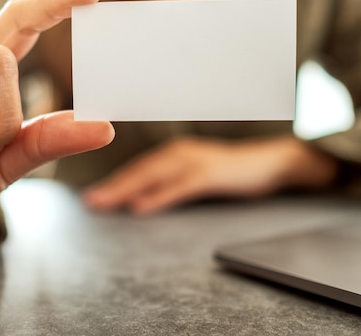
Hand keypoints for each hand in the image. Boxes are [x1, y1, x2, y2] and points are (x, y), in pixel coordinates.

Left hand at [83, 136, 337, 214]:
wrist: (270, 163)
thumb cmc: (231, 172)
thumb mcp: (197, 176)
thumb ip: (172, 183)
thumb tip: (143, 199)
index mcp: (174, 153)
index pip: (138, 168)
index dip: (114, 181)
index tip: (92, 196)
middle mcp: (180, 152)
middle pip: (139, 170)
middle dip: (113, 186)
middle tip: (90, 202)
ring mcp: (196, 161)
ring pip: (154, 175)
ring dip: (126, 189)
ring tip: (105, 203)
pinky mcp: (212, 173)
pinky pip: (180, 186)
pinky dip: (159, 196)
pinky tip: (141, 208)